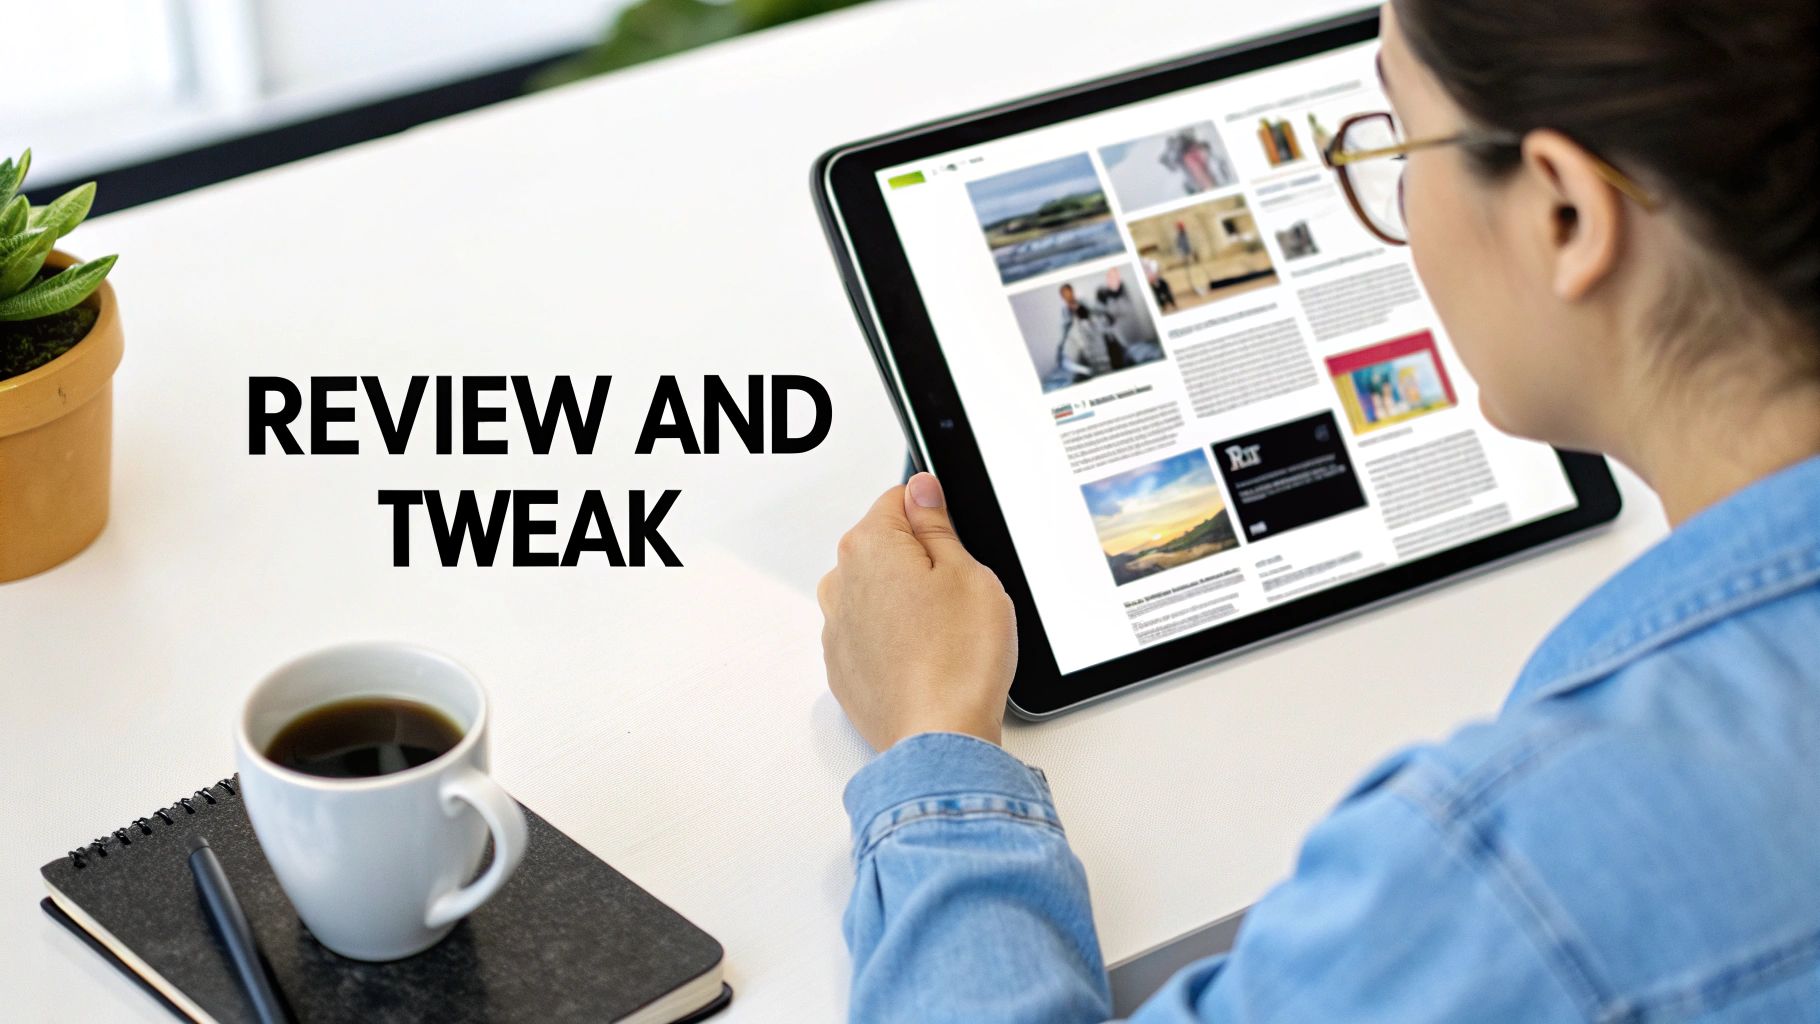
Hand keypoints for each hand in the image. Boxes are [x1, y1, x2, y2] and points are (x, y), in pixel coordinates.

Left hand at [818, 473, 1016, 751]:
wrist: (939, 739)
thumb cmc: (958, 660)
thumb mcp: (968, 572)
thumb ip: (936, 524)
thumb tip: (921, 489)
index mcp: (869, 546)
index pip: (899, 499)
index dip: (935, 515)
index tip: (955, 538)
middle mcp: (840, 583)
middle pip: (884, 548)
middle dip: (920, 561)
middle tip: (959, 595)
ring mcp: (837, 629)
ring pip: (877, 593)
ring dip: (905, 602)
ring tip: (945, 634)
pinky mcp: (843, 668)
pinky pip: (871, 635)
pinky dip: (895, 641)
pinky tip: (927, 660)